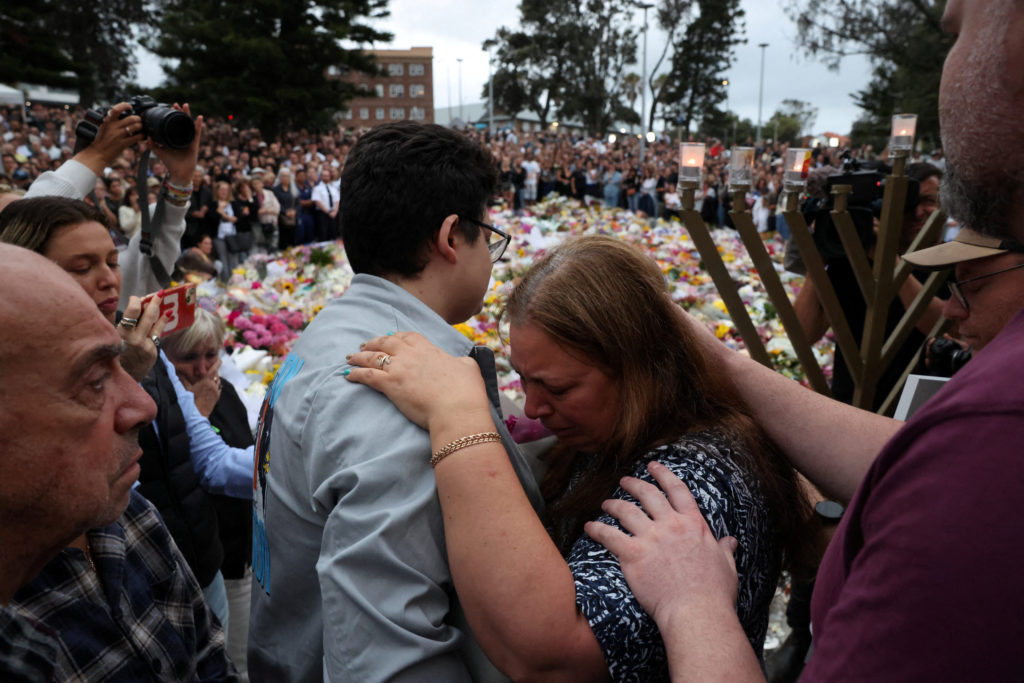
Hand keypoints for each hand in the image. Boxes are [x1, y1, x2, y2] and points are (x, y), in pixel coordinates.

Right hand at [75, 102, 143, 174]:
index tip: (130, 106)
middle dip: (138, 118)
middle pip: (131, 118)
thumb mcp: (102, 127)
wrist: (96, 154)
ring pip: (135, 126)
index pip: (116, 109)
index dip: (124, 106)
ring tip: (141, 127)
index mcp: (107, 121)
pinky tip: (142, 136)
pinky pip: (137, 137)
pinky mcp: (123, 143)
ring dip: (141, 126)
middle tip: (140, 120)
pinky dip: (142, 136)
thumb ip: (110, 121)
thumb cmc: (98, 140)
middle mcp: (113, 127)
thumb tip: (119, 115)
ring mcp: (118, 135)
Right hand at [118, 294, 168, 380]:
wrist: (120, 377)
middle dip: (154, 301)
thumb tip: (134, 303)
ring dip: (159, 310)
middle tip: (159, 293)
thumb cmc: (112, 353)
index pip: (132, 311)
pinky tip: (166, 316)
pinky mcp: (152, 352)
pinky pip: (157, 334)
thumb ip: (120, 322)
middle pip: (147, 315)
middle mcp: (133, 338)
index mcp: (120, 332)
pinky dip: (160, 323)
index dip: (136, 301)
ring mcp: (145, 345)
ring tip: (163, 301)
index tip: (136, 298)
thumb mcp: (111, 336)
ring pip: (154, 323)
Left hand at [147, 103, 202, 185]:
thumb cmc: (171, 164)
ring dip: (188, 115)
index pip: (174, 124)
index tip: (169, 107)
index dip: (173, 116)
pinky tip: (199, 118)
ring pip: (189, 124)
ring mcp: (189, 140)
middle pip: (182, 122)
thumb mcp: (160, 152)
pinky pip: (196, 133)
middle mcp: (182, 137)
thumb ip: (152, 145)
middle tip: (175, 104)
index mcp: (175, 138)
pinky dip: (198, 125)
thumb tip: (146, 136)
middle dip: (179, 112)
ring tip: (185, 105)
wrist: (179, 173)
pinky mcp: (194, 144)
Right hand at [182, 357, 222, 416]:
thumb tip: (177, 371)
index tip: (219, 359)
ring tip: (210, 378)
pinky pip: (219, 388)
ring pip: (218, 381)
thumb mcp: (186, 389)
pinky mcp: (217, 397)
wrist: (198, 414)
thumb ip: (183, 379)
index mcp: (207, 381)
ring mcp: (216, 391)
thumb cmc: (191, 401)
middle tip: (211, 369)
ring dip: (215, 378)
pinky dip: (216, 385)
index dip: (217, 363)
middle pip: (217, 374)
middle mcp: (214, 385)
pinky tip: (212, 386)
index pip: (214, 369)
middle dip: (214, 371)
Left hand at [344, 331, 491, 431]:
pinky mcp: (390, 385)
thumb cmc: (466, 392)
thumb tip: (461, 362)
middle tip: (365, 345)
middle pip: (386, 343)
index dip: (397, 336)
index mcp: (429, 350)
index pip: (409, 337)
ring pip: (372, 357)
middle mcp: (411, 355)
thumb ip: (462, 362)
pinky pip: (367, 375)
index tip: (390, 338)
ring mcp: (399, 369)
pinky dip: (356, 374)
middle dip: (373, 342)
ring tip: (350, 358)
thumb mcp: (469, 368)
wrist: (456, 409)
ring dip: (359, 356)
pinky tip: (348, 375)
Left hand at [584, 461, 738, 627]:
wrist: (696, 612)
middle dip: (634, 484)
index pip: (677, 490)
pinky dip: (597, 529)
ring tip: (606, 503)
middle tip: (625, 481)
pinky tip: (589, 527)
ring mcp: (650, 538)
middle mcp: (670, 525)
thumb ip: (724, 549)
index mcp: (693, 524)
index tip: (654, 467)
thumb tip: (731, 542)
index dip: (664, 475)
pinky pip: (609, 535)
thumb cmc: (714, 593)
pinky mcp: (633, 555)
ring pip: (626, 511)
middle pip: (648, 495)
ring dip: (613, 504)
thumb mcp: (726, 565)